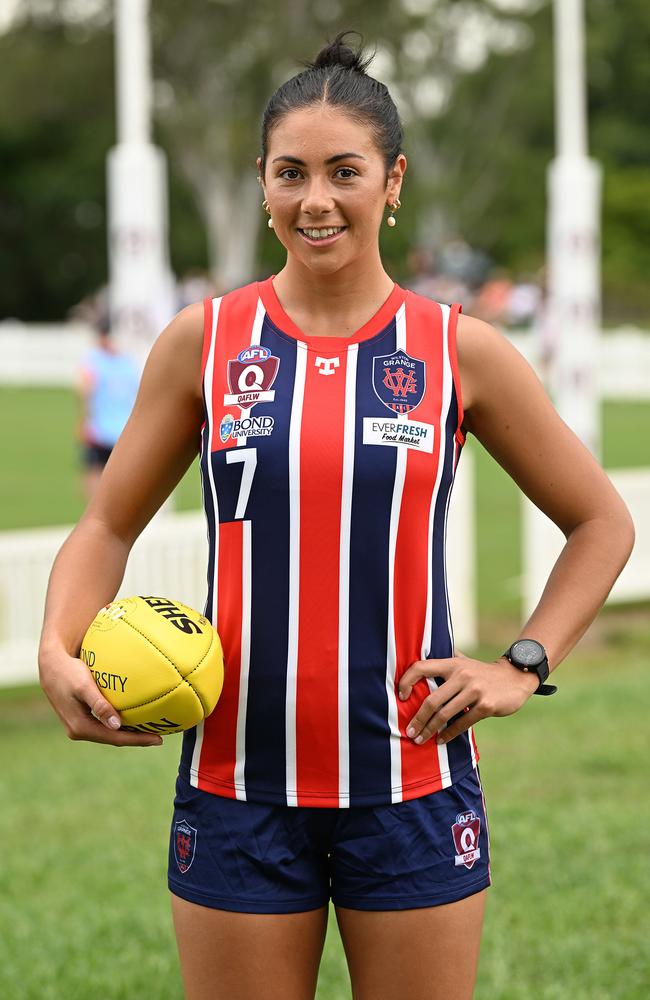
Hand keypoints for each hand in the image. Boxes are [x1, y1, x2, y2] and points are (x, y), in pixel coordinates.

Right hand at [38, 647, 162, 746]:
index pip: (114, 739)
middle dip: (136, 739)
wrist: (50, 666)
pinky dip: (120, 724)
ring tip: (150, 730)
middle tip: (159, 738)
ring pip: (109, 733)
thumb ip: (100, 705)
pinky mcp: (81, 717)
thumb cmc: (69, 672)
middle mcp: (78, 731)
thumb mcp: (84, 686)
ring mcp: (79, 725)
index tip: (157, 739)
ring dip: (129, 733)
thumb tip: (117, 725)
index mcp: (80, 727)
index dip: (137, 740)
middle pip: (113, 739)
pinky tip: (133, 718)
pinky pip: (105, 725)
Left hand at [397, 650, 539, 745]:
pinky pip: (462, 722)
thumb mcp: (464, 662)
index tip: (401, 697)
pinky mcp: (486, 705)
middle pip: (431, 700)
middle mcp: (462, 675)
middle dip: (418, 719)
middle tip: (410, 732)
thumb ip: (446, 663)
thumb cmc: (483, 673)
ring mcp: (474, 690)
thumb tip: (418, 666)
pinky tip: (441, 740)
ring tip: (421, 740)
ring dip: (430, 730)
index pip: (421, 667)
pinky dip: (449, 733)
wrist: (516, 677)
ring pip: (445, 714)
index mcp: (452, 664)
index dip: (407, 681)